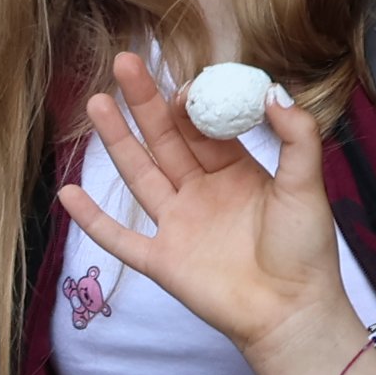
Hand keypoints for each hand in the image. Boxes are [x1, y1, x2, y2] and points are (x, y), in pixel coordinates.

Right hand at [55, 54, 360, 365]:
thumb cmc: (305, 252)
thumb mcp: (307, 184)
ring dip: (116, 140)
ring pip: (139, 174)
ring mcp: (178, 226)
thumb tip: (273, 90)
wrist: (291, 312)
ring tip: (96, 103)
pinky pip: (120, 237)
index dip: (191, 104)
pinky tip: (68, 193)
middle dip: (144, 102)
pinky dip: (93, 218)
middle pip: (165, 140)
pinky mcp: (161, 261)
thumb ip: (297, 136)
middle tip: (124, 62)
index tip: (183, 84)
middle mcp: (202, 194)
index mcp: (236, 174)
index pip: (204, 128)